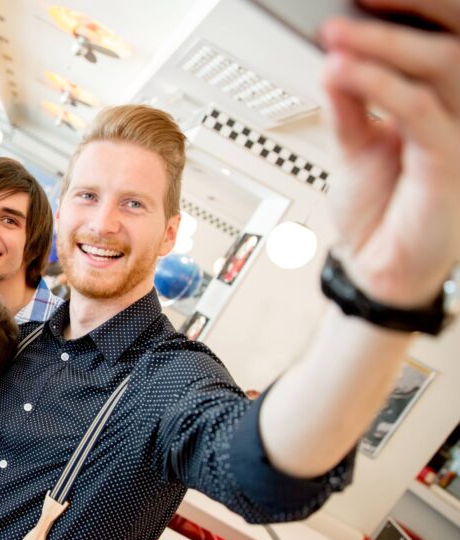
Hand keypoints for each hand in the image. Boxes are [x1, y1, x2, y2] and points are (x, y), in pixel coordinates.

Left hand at [321, 0, 459, 307]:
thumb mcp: (351, 146)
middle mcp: (453, 109)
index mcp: (433, 100)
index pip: (432, 41)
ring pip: (437, 67)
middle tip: (344, 13)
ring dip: (382, 46)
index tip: (356, 0)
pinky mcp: (448, 158)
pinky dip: (379, 87)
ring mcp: (456, 130)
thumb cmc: (377, 210)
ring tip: (336, 38)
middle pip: (446, 42)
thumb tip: (336, 59)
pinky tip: (344, 75)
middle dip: (401, 15)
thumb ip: (347, 106)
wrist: (378, 268)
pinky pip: (419, 111)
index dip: (405, 14)